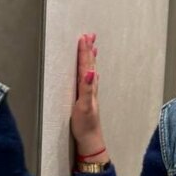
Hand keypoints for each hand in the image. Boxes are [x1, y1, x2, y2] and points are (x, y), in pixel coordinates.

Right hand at [71, 32, 105, 155]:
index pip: (86, 65)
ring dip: (90, 58)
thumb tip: (91, 72)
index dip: (84, 51)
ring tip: (92, 47)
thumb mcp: (84, 106)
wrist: (90, 140)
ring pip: (90, 71)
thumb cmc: (85, 125)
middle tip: (90, 35)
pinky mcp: (86, 99)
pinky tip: (90, 71)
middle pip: (90, 65)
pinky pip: (88, 80)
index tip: (84, 37)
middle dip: (89, 50)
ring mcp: (90, 94)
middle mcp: (91, 88)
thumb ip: (87, 89)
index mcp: (88, 87)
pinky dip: (89, 71)